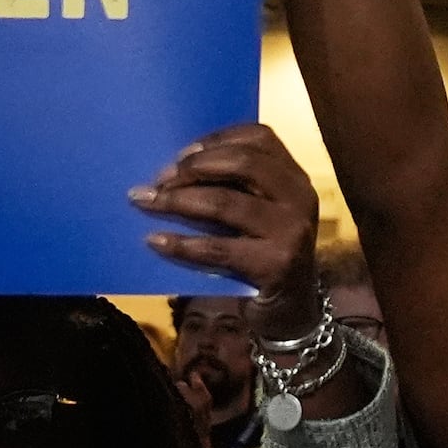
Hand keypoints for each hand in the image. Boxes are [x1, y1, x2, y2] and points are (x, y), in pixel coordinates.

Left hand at [130, 123, 327, 343]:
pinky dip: (182, 243)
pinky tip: (156, 241)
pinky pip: (218, 248)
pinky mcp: (276, 264)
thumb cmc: (263, 253)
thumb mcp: (258, 213)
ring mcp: (291, 231)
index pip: (259, 137)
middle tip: (159, 179)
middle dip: (194, 168)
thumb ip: (232, 188)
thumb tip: (170, 170)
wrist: (290, 310)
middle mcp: (300, 197)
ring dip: (178, 200)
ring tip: (148, 202)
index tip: (181, 154)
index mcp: (294, 177)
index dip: (217, 140)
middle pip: (243, 162)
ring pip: (226, 202)